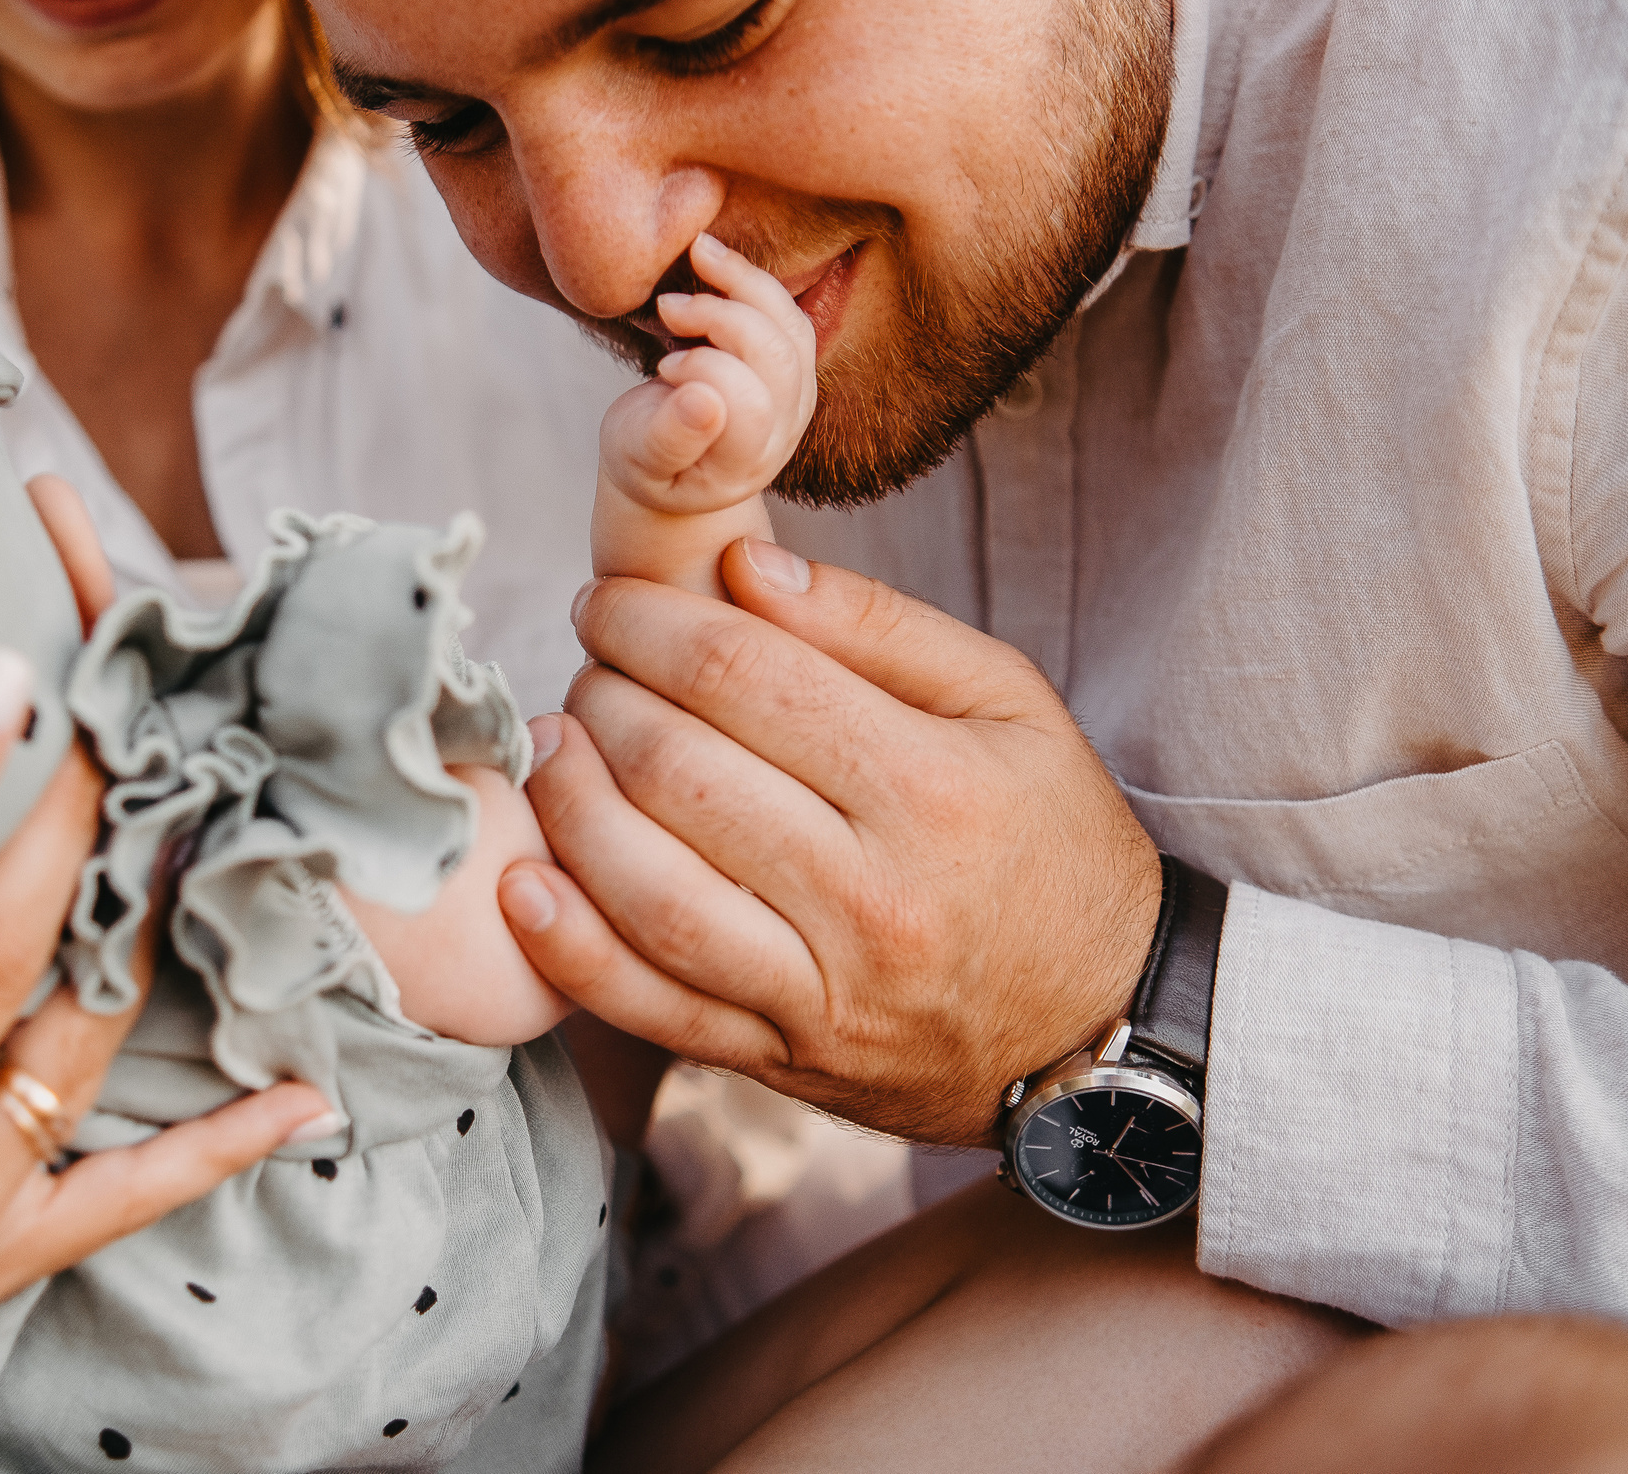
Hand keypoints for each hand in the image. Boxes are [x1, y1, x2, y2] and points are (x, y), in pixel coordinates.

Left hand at [497, 538, 1159, 1146]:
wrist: (1103, 1027)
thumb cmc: (1048, 842)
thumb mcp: (1008, 703)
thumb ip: (875, 624)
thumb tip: (743, 566)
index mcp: (930, 789)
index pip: (744, 678)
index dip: (652, 623)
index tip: (611, 600)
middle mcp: (872, 896)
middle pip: (681, 773)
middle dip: (605, 697)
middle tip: (590, 665)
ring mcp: (822, 993)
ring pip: (652, 893)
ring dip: (571, 806)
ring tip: (551, 746)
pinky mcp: (782, 1062)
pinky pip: (653, 1010)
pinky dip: (572, 949)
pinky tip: (523, 884)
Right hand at [600, 231, 817, 515]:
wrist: (669, 464)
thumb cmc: (643, 461)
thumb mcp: (636, 458)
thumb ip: (669, 438)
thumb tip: (704, 400)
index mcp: (743, 464)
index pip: (750, 404)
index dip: (705, 369)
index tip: (662, 366)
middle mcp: (783, 433)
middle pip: (779, 358)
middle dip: (722, 316)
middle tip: (667, 306)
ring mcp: (798, 400)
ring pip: (792, 327)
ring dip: (744, 282)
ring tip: (696, 255)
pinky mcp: (795, 368)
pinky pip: (789, 313)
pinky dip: (751, 280)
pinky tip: (712, 264)